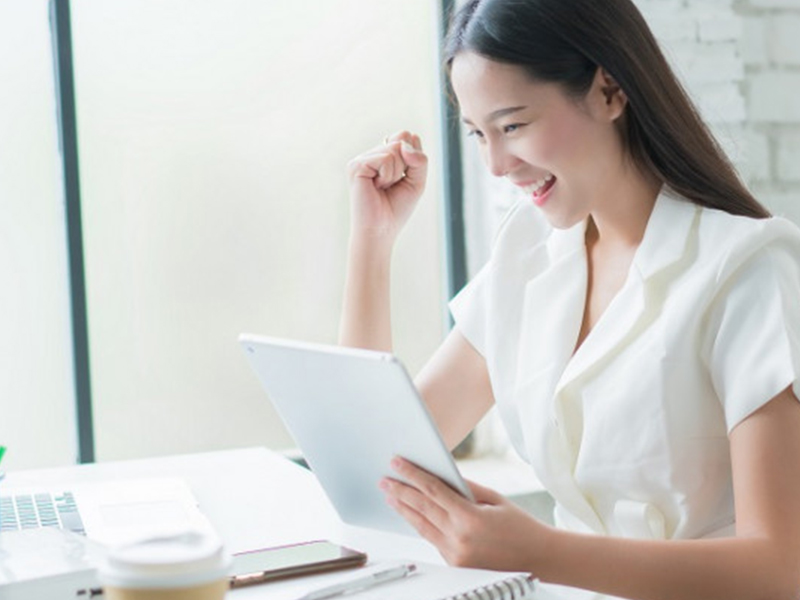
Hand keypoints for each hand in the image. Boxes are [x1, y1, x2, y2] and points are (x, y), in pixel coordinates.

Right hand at [346, 131, 427, 243]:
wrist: (381, 230)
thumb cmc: (396, 208)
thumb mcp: (417, 181)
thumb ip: (420, 160)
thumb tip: (404, 145)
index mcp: (383, 154)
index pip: (408, 136)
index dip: (413, 158)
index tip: (402, 178)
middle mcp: (371, 153)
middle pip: (402, 140)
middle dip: (406, 166)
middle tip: (391, 185)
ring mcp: (362, 158)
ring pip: (395, 149)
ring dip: (396, 173)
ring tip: (383, 187)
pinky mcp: (356, 165)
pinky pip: (385, 158)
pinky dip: (388, 176)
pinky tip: (376, 187)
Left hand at [380, 457, 552, 572]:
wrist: (539, 559)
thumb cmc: (520, 526)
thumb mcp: (494, 499)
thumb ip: (465, 488)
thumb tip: (442, 475)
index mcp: (470, 518)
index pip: (433, 490)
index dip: (412, 475)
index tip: (397, 463)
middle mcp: (460, 538)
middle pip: (422, 509)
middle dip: (400, 492)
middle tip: (384, 479)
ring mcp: (456, 555)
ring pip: (422, 527)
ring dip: (404, 509)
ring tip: (390, 495)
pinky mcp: (455, 564)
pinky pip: (432, 539)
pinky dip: (420, 524)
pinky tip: (410, 514)